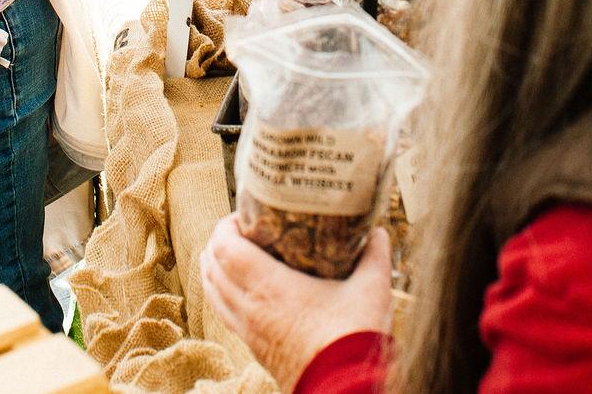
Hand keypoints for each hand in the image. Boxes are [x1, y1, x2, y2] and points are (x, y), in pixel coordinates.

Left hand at [202, 218, 392, 393]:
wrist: (344, 388)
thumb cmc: (353, 337)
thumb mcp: (371, 289)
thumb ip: (375, 256)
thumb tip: (379, 233)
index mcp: (269, 287)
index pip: (225, 247)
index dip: (226, 225)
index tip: (244, 216)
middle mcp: (249, 308)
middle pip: (212, 267)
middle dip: (218, 244)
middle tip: (238, 232)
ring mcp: (249, 331)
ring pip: (213, 293)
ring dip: (214, 270)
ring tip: (229, 256)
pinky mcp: (254, 350)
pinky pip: (225, 315)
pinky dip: (221, 296)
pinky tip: (237, 294)